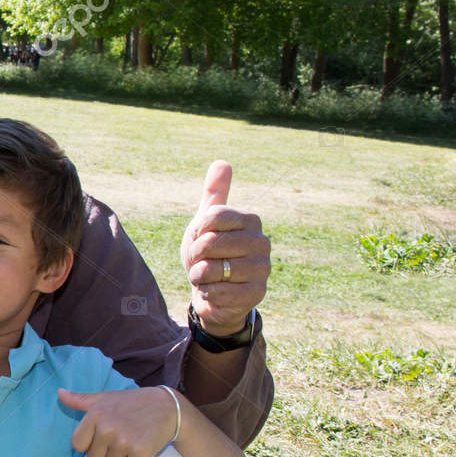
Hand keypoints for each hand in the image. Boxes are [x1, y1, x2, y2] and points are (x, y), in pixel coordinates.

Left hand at [58, 386, 177, 456]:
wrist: (168, 407)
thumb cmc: (132, 403)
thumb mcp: (105, 398)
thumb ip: (80, 400)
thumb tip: (59, 393)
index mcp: (95, 415)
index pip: (78, 446)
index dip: (89, 445)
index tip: (102, 438)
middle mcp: (107, 428)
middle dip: (105, 455)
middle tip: (120, 441)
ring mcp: (124, 441)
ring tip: (131, 446)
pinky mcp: (141, 452)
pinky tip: (139, 456)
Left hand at [180, 161, 269, 336]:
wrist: (215, 292)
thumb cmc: (210, 254)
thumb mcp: (206, 224)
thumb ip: (214, 194)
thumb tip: (221, 162)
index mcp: (251, 220)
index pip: (212, 216)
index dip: (197, 231)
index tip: (200, 238)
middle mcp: (262, 242)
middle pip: (209, 243)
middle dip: (194, 257)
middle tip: (199, 262)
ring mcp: (262, 268)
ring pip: (212, 269)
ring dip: (199, 277)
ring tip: (207, 277)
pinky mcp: (257, 293)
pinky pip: (219, 292)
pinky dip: (208, 293)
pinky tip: (214, 292)